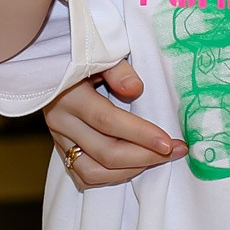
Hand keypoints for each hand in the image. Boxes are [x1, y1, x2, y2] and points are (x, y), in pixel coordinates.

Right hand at [43, 60, 185, 190]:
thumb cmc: (84, 54)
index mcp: (70, 95)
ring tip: (156, 158)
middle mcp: (61, 122)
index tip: (168, 142)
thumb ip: (118, 70)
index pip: (107, 121)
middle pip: (104, 152)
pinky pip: (83, 175)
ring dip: (129, 170)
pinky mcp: (61, 148)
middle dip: (144, 156)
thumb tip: (136, 89)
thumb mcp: (100, 52)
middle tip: (173, 151)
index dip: (140, 134)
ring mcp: (59, 139)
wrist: (55, 64)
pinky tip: (133, 165)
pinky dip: (110, 177)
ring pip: (92, 172)